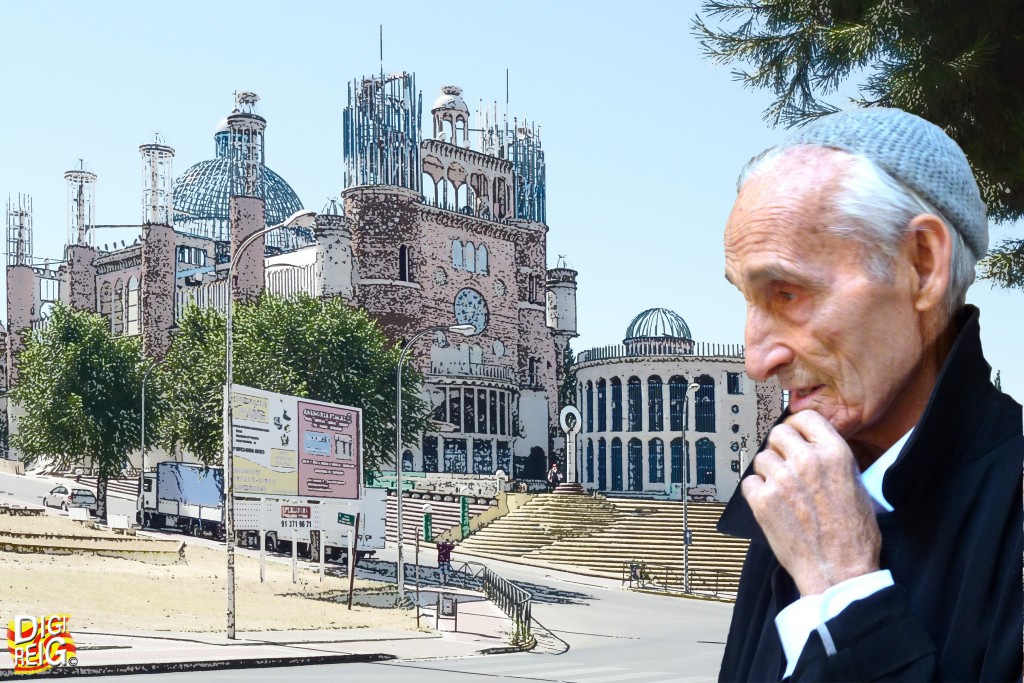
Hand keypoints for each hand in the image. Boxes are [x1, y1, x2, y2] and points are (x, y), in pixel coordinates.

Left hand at [742, 410, 880, 595]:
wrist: (838, 571)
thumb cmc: (853, 537)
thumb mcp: (857, 487)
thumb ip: (833, 461)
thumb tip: (815, 448)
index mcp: (834, 454)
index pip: (805, 417)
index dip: (798, 426)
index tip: (795, 435)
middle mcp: (806, 461)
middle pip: (778, 433)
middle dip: (781, 448)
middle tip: (786, 465)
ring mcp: (782, 480)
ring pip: (761, 458)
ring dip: (768, 471)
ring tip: (782, 490)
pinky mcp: (762, 501)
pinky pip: (749, 482)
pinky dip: (756, 491)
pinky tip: (771, 503)